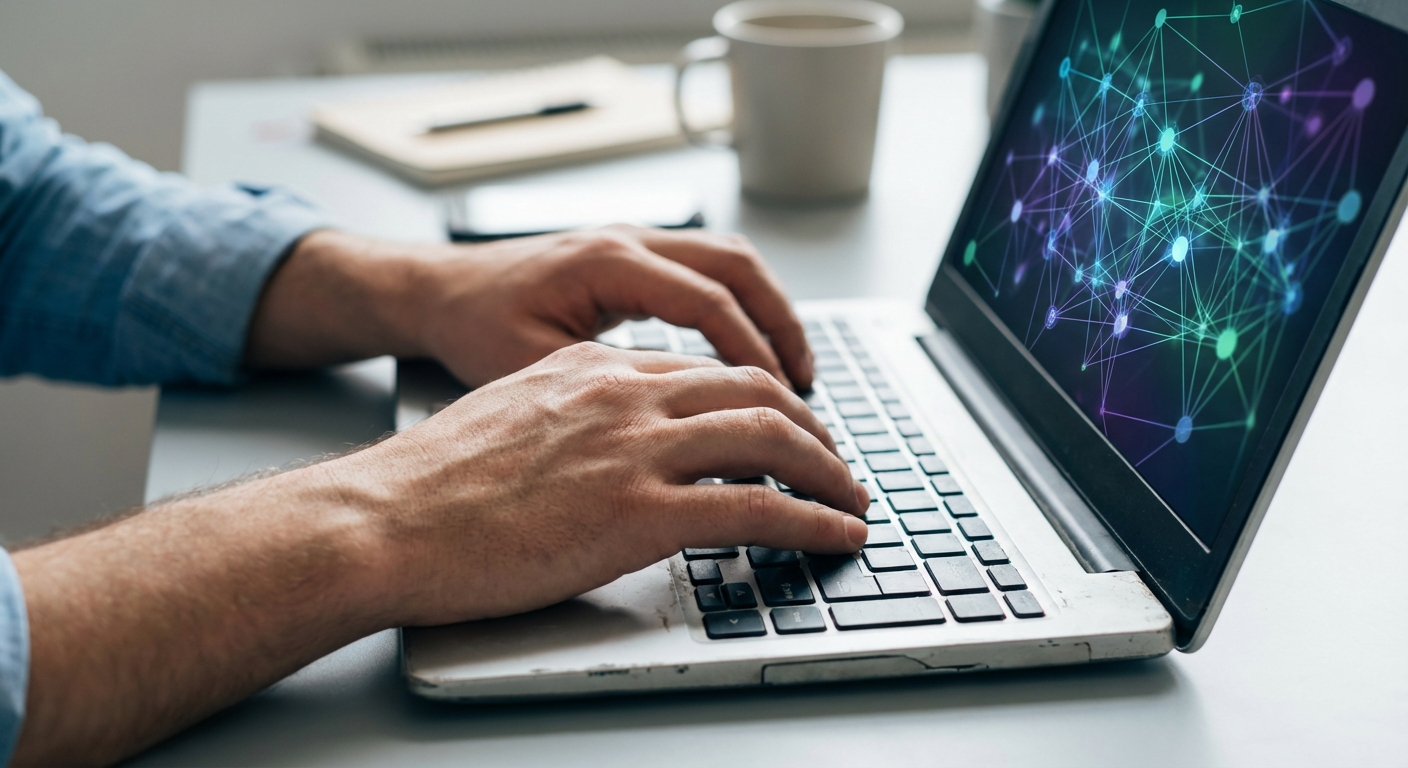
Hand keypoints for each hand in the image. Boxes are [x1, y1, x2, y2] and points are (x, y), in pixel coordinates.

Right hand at [11, 342, 864, 764]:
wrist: (383, 519)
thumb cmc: (432, 483)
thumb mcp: (512, 416)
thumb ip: (574, 415)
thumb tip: (610, 442)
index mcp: (594, 368)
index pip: (706, 368)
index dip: (762, 396)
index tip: (786, 425)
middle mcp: (625, 393)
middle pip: (755, 388)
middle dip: (812, 425)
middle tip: (837, 460)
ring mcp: (635, 449)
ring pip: (772, 437)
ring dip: (829, 470)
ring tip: (853, 499)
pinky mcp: (638, 513)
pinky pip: (758, 508)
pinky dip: (814, 520)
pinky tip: (839, 535)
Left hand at [246, 226, 814, 389]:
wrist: (434, 292)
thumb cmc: (470, 330)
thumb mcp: (531, 368)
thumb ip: (605, 395)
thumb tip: (676, 440)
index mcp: (607, 261)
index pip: (709, 301)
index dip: (756, 357)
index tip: (786, 407)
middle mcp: (628, 238)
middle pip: (738, 268)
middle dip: (783, 330)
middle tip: (810, 393)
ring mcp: (634, 240)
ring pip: (731, 263)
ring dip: (769, 315)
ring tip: (796, 378)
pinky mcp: (633, 257)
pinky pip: (707, 273)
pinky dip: (741, 311)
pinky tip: (748, 360)